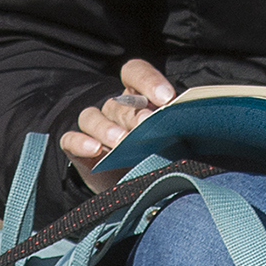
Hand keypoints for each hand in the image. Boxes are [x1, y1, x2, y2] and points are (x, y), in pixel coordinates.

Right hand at [59, 60, 178, 186]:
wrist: (139, 192)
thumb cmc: (162, 158)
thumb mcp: (174, 140)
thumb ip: (179, 124)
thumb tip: (195, 118)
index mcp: (139, 98)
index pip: (136, 73)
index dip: (148, 80)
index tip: (166, 98)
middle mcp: (116, 109)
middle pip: (119, 103)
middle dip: (134, 114)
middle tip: (148, 124)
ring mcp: (96, 129)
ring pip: (91, 117)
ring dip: (106, 128)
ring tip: (120, 141)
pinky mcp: (79, 151)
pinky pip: (70, 139)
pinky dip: (80, 142)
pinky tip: (94, 150)